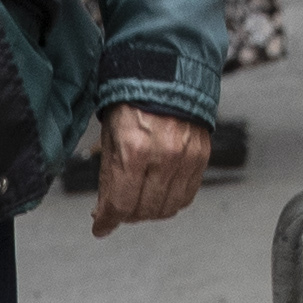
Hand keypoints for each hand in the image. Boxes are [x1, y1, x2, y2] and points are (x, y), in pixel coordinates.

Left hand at [88, 103, 211, 234]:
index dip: (107, 221)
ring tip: (140, 200)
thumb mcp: (110, 136)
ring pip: (167, 208)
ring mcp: (185, 158)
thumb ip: (108, 177)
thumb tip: (104, 212)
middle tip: (120, 208)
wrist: (167, 74)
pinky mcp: (201, 157)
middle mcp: (162, 157)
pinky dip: (172, 201)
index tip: (101, 227)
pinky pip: (187, 196)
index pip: (120, 204)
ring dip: (150, 211)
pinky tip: (161, 192)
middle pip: (143, 210)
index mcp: (134, 150)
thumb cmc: (133, 102)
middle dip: (127, 215)